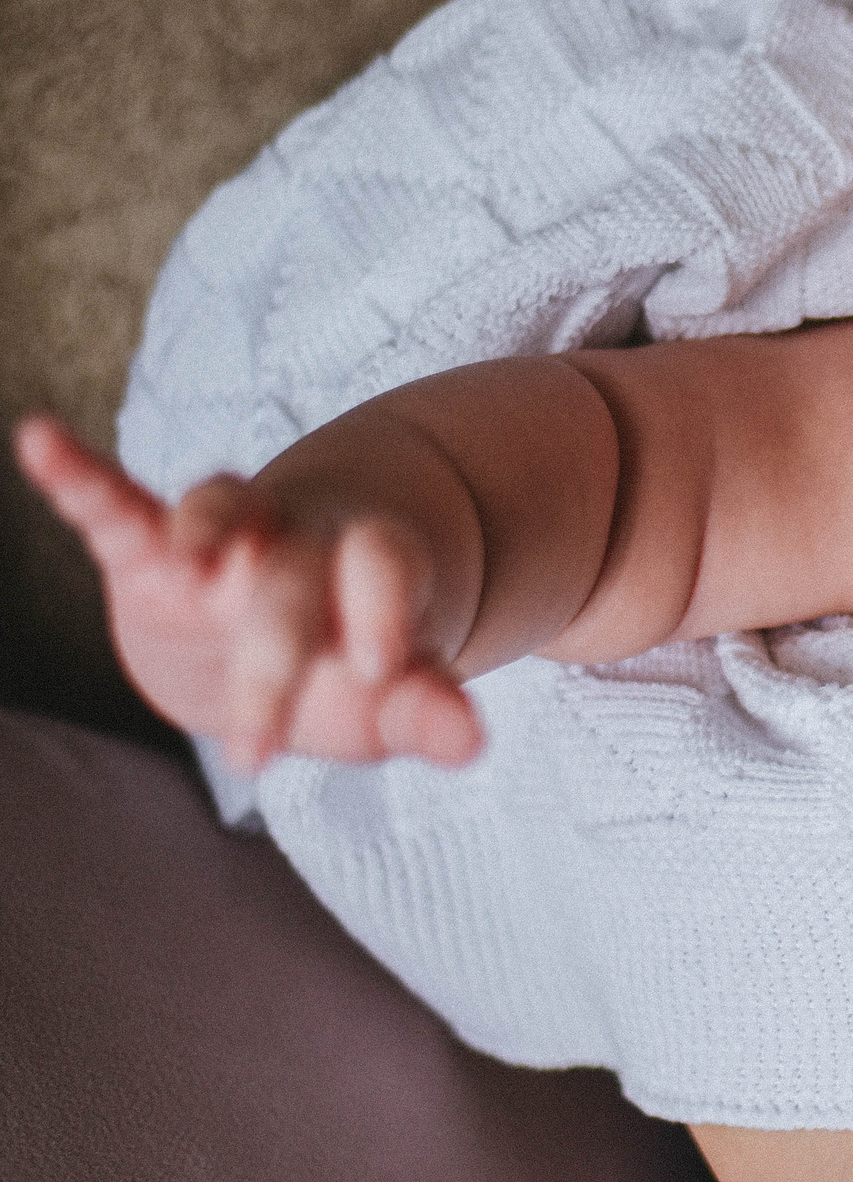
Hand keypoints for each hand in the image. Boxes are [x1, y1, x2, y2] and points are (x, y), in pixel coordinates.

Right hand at [14, 415, 479, 771]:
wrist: (295, 629)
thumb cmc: (347, 667)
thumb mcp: (388, 698)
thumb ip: (427, 709)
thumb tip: (474, 743)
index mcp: (372, 572)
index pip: (389, 567)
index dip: (387, 607)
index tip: (379, 669)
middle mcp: (302, 540)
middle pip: (291, 578)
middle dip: (273, 659)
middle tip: (256, 750)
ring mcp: (227, 540)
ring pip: (221, 507)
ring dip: (208, 529)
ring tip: (195, 562)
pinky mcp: (151, 552)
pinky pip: (116, 503)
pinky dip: (78, 474)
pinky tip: (39, 438)